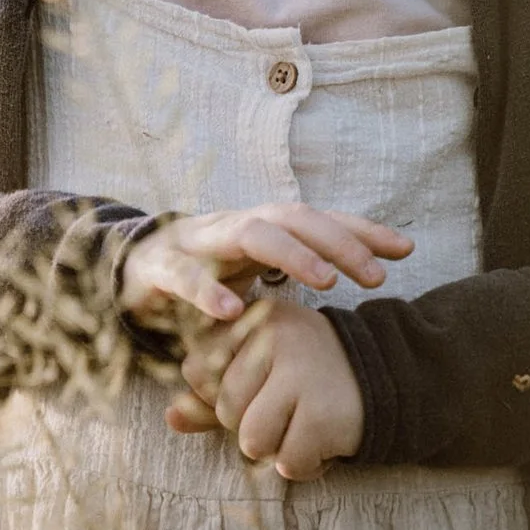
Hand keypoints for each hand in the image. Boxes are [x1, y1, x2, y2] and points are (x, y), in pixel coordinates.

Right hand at [117, 204, 411, 329]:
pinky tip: (234, 312)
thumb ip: (296, 275)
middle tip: (375, 274)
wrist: (124, 270)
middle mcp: (233, 225)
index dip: (360, 231)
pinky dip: (208, 292)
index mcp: (259, 228)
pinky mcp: (159, 268)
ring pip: (249, 233)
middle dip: (337, 241)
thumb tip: (368, 274)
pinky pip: (185, 276)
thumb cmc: (201, 273)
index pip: (317, 220)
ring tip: (325, 281)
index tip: (405, 248)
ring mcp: (196, 241)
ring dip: (291, 253)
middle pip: (292, 217)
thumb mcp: (253, 274)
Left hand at [165, 298, 363, 481]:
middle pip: (225, 408)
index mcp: (254, 319)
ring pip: (251, 440)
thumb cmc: (311, 377)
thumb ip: (211, 396)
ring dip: (276, 447)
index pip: (197, 369)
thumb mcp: (260, 374)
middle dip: (252, 422)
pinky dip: (304, 463)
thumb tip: (171, 417)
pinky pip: (288, 462)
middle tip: (289, 406)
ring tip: (304, 424)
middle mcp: (276, 338)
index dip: (220, 391)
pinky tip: (323, 440)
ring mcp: (302, 373)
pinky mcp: (325, 413)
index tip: (258, 384)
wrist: (391, 378)